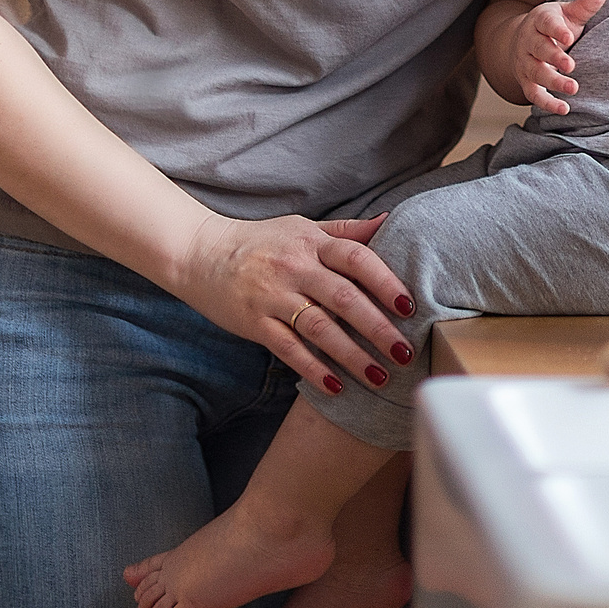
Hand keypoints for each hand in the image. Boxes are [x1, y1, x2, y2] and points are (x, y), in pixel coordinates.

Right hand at [173, 212, 413, 397]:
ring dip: (352, 355)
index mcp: (311, 242)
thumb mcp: (303, 228)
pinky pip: (287, 348)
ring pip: (319, 328)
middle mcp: (294, 267)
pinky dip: (312, 369)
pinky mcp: (254, 322)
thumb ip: (346, 231)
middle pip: (343, 297)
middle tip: (405, 352)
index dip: (385, 281)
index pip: (356, 258)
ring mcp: (272, 296)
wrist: (199, 253)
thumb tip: (390, 221)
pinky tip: (336, 386)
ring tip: (379, 377)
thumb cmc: (261, 242)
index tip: (409, 306)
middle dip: (377, 327)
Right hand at [510, 0, 606, 112]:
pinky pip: (533, 94)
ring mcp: (525, 62)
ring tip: (573, 88)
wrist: (524, 38)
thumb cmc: (554, 24)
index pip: (547, 23)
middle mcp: (528, 41)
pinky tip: (564, 108)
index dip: (557, 30)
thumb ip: (586, 4)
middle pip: (538, 49)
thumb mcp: (569, 11)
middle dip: (553, 57)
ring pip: (535, 73)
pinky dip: (546, 103)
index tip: (570, 37)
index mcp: (540, 20)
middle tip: (571, 66)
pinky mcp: (526, 81)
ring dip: (553, 81)